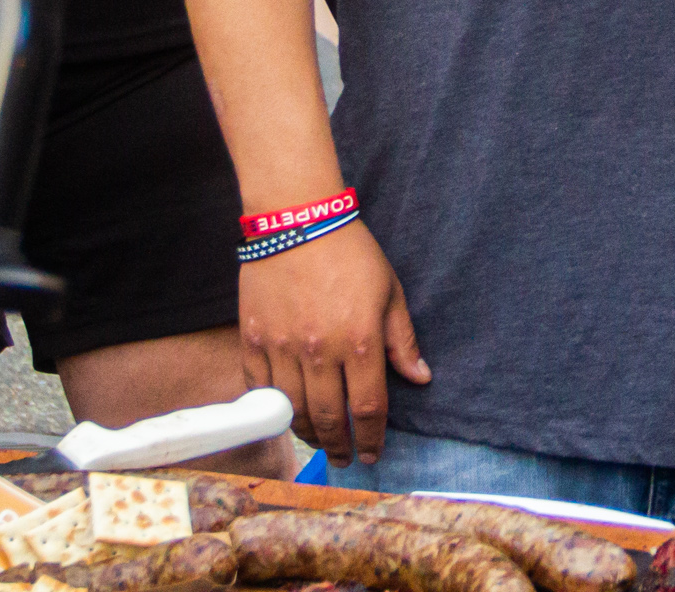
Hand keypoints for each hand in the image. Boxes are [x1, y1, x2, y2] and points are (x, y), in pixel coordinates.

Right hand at [238, 219, 430, 466]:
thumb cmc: (350, 252)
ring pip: (293, 410)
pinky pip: (259, 389)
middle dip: (340, 446)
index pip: (369, 408)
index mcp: (360, 341)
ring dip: (308, 434)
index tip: (372, 454)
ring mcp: (283, 348)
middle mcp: (321, 352)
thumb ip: (403, 340)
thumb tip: (420, 378)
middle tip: (345, 457)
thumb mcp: (390, 291)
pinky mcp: (254, 340)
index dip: (372, 438)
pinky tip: (282, 414)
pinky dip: (270, 408)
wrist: (297, 219)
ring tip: (319, 440)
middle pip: (330, 418)